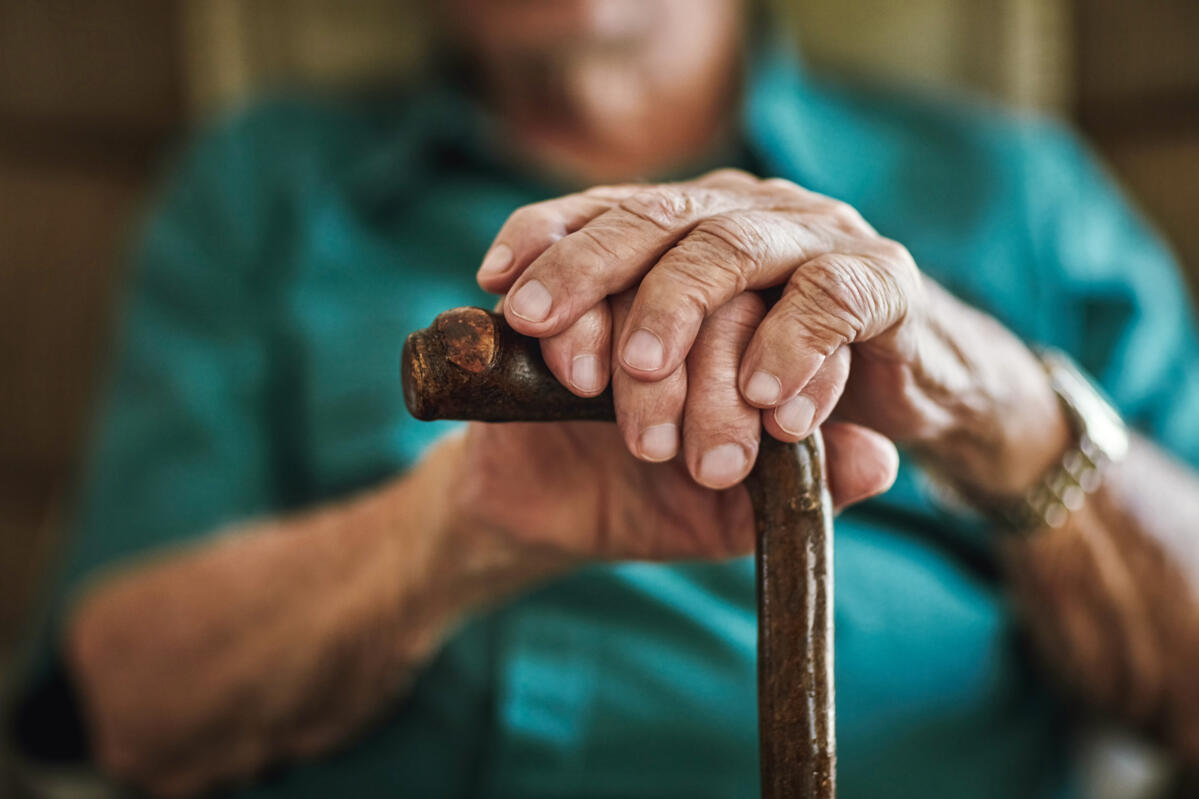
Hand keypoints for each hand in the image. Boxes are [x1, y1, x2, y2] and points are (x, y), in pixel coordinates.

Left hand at [477, 169, 1067, 496]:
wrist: (902, 409)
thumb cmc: (755, 413)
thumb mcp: (666, 411)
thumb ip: (604, 377)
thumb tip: (506, 334)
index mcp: (680, 230)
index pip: (598, 211)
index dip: (548, 247)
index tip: (507, 305)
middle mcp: (739, 215)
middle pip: (653, 220)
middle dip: (594, 282)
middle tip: (563, 362)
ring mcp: (810, 237)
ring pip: (730, 250)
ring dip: (682, 314)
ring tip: (646, 378)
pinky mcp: (880, 280)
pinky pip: (830, 298)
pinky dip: (792, 348)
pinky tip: (765, 407)